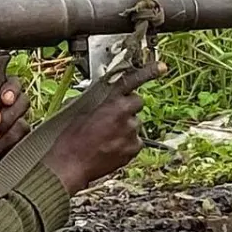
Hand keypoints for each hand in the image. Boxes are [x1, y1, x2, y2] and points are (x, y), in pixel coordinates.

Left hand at [0, 76, 30, 192]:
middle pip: (23, 100)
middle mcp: (7, 115)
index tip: (4, 99)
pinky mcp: (25, 147)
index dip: (11, 88)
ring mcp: (17, 131)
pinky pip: (27, 140)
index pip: (9, 85)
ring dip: (5, 137)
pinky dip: (9, 148)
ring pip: (24, 123)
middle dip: (8, 115)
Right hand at [41, 60, 166, 194]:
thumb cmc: (69, 136)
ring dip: (125, 127)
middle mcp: (125, 114)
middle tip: (111, 117)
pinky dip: (126, 143)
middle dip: (127, 107)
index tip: (162, 67)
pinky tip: (110, 146)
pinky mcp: (134, 148)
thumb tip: (101, 94)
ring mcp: (131, 132)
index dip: (149, 72)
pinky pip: (135, 141)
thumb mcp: (76, 108)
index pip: (133, 81)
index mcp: (110, 100)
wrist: (70, 164)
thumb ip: (94, 97)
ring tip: (105, 137)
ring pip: (135, 123)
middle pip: (137, 103)